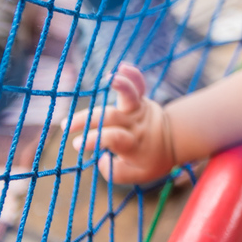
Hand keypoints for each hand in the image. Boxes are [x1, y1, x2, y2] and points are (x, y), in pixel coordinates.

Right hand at [68, 64, 175, 182]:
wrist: (175, 140)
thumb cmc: (151, 159)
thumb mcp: (137, 175)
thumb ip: (116, 172)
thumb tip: (100, 158)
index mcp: (133, 144)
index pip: (112, 138)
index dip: (94, 140)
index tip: (77, 144)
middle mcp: (135, 125)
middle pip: (110, 117)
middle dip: (87, 120)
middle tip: (66, 126)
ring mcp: (139, 110)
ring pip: (129, 96)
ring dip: (119, 86)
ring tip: (109, 78)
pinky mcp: (142, 100)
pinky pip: (139, 85)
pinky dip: (133, 75)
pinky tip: (123, 66)